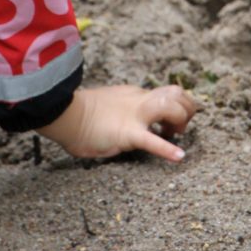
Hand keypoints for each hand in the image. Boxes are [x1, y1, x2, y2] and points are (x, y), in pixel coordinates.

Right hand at [37, 85, 197, 162]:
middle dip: (187, 109)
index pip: (166, 92)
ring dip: (181, 121)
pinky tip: (179, 157)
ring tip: (176, 136)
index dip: (177, 105)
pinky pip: (152, 141)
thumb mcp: (108, 105)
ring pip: (170, 107)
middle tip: (178, 128)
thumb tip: (123, 121)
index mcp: (135, 95)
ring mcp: (134, 115)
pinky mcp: (127, 133)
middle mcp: (139, 100)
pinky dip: (168, 150)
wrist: (64, 113)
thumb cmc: (79, 114)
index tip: (172, 123)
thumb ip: (121, 110)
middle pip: (176, 93)